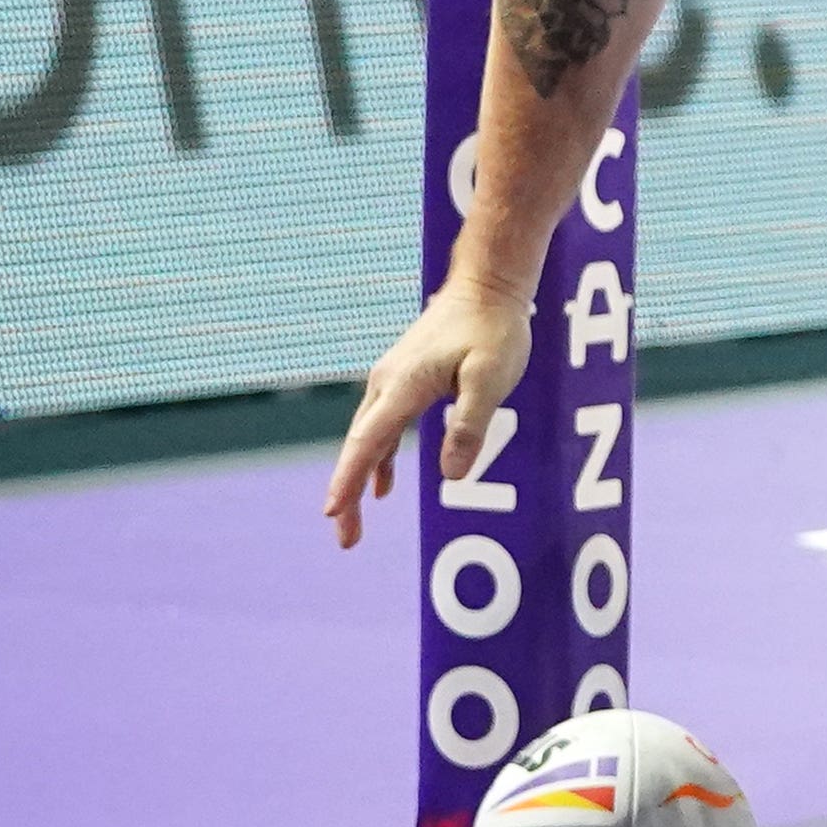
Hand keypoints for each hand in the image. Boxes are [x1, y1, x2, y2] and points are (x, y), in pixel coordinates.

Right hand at [325, 276, 534, 548]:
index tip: (332, 514)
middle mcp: (387, 383)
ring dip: (358, 480)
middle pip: (360, 447)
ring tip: (352, 521)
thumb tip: (451, 475)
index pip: (368, 442)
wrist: (487, 286)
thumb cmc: (494, 330)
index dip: (349, 480)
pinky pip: (382, 427)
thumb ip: (470, 425)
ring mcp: (392, 380)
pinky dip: (378, 457)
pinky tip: (383, 485)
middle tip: (345, 540)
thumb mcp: (490, 379)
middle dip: (347, 495)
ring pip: (367, 438)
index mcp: (404, 386)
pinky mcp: (404, 379)